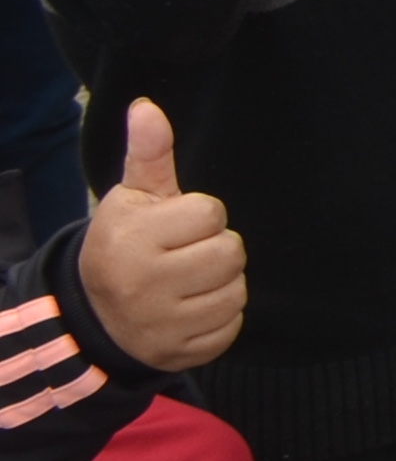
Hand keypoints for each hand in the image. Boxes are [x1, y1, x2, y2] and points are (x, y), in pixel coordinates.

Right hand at [77, 103, 241, 374]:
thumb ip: (149, 154)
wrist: (94, 316)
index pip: (211, 213)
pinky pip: (230, 327)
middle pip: (230, 252)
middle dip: (215, 248)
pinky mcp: (180, 354)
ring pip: (236, 290)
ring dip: (221, 283)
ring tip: (187, 282)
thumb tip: (146, 106)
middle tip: (184, 255)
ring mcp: (162, 325)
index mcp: (134, 240)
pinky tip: (191, 310)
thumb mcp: (132, 198)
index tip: (173, 227)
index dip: (199, 216)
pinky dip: (219, 318)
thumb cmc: (125, 245)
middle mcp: (145, 286)